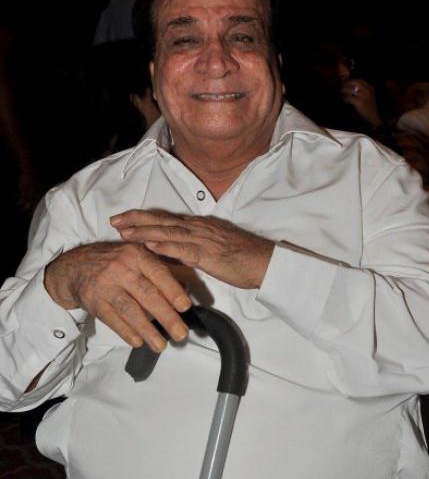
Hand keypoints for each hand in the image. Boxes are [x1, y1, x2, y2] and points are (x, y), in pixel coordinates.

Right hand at [44, 242, 191, 350]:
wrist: (76, 266)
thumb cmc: (117, 262)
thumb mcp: (138, 257)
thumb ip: (163, 270)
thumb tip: (189, 286)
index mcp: (137, 255)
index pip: (158, 273)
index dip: (173, 290)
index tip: (186, 306)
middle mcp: (121, 268)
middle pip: (147, 295)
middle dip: (166, 316)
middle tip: (181, 334)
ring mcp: (105, 285)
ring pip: (130, 310)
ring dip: (147, 330)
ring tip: (161, 346)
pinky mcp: (93, 301)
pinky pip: (112, 320)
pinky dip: (126, 332)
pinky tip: (139, 342)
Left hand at [111, 210, 274, 289]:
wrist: (264, 261)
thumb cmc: (242, 256)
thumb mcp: (214, 246)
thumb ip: (194, 246)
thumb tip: (175, 250)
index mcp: (199, 226)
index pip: (166, 219)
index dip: (143, 217)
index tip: (124, 218)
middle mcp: (197, 228)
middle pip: (162, 221)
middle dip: (136, 220)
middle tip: (114, 220)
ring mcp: (202, 240)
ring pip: (167, 233)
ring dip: (144, 232)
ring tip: (124, 232)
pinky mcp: (209, 255)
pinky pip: (183, 250)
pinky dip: (165, 247)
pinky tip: (150, 247)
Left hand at [341, 79, 381, 127]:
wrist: (373, 117)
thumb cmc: (368, 108)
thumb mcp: (367, 97)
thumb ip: (361, 91)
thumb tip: (349, 86)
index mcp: (370, 88)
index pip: (358, 80)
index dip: (350, 81)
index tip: (345, 84)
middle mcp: (368, 90)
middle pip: (354, 82)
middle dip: (346, 84)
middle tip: (341, 88)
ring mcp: (364, 96)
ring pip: (350, 89)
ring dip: (344, 91)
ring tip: (341, 94)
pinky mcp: (360, 102)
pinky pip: (349, 98)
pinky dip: (344, 99)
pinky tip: (343, 100)